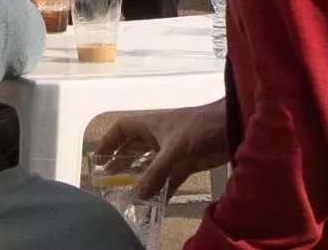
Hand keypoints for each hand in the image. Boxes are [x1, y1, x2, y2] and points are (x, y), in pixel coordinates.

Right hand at [83, 105, 228, 201]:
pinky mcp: (187, 162)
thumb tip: (138, 194)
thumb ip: (156, 173)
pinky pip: (170, 177)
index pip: (123, 129)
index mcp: (151, 125)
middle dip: (121, 160)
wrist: (231, 128)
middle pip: (134, 147)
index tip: (97, 156)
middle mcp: (159, 136)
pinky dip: (163, 188)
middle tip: (108, 177)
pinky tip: (156, 202)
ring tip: (127, 191)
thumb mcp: (174, 150)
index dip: (109, 140)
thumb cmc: (199, 128)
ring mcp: (173, 150)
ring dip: (141, 176)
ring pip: (151, 164)